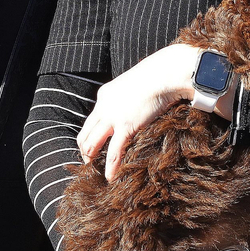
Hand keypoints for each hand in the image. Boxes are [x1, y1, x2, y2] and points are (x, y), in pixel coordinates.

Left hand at [78, 44, 214, 180]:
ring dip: (91, 159)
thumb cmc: (155, 77)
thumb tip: (135, 107)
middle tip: (89, 162)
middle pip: (85, 133)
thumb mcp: (134, 85)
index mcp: (104, 96)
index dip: (89, 136)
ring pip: (92, 144)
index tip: (91, 147)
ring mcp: (113, 117)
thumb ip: (128, 98)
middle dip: (85, 150)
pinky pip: (114, 152)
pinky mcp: (126, 126)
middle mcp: (103, 107)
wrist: (164, 74)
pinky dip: (110, 167)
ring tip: (94, 171)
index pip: (90, 120)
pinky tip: (110, 177)